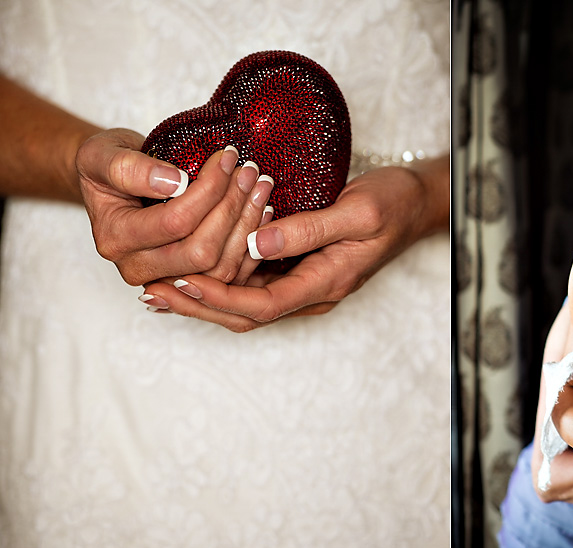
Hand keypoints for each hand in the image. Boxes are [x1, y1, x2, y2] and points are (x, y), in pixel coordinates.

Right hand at [76, 128, 271, 285]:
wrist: (112, 186)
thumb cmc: (108, 166)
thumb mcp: (104, 155)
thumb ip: (129, 168)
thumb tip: (174, 181)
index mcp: (116, 239)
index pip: (175, 222)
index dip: (208, 190)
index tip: (226, 158)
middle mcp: (138, 268)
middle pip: (202, 252)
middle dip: (232, 208)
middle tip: (250, 172)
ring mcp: (165, 281)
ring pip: (220, 268)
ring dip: (247, 226)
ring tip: (261, 186)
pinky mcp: (190, 283)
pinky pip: (230, 274)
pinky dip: (251, 244)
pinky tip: (264, 212)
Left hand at [141, 157, 449, 330]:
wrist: (416, 203)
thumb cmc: (393, 204)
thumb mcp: (357, 212)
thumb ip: (309, 229)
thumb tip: (257, 244)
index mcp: (327, 282)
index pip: (263, 304)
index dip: (218, 299)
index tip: (178, 284)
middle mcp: (314, 291)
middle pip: (247, 314)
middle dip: (199, 307)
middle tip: (151, 293)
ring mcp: (307, 282)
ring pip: (248, 303)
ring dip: (205, 298)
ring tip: (159, 286)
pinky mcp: (301, 268)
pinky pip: (256, 284)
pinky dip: (222, 281)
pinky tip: (194, 270)